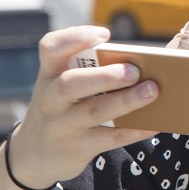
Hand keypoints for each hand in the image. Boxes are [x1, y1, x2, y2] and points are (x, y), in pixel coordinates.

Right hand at [7, 26, 160, 188]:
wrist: (35, 154)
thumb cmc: (61, 107)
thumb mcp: (60, 85)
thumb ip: (89, 69)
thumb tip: (141, 63)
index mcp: (49, 73)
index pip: (50, 48)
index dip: (76, 38)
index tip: (104, 35)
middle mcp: (50, 98)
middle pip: (71, 83)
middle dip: (104, 76)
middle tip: (134, 71)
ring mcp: (61, 125)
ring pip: (94, 112)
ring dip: (125, 101)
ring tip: (152, 91)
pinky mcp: (77, 148)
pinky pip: (108, 138)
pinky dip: (133, 130)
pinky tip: (153, 124)